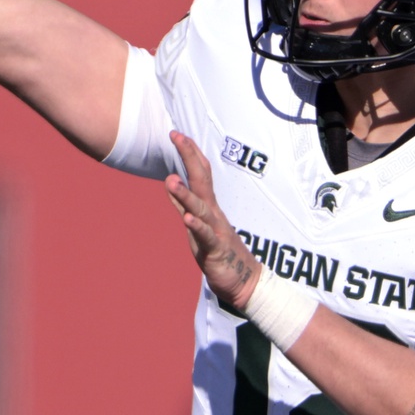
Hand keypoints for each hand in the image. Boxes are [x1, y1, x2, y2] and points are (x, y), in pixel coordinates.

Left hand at [165, 133, 260, 312]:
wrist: (243, 281)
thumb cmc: (219, 251)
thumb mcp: (198, 225)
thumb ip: (184, 205)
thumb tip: (170, 183)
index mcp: (208, 206)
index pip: (200, 173)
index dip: (190, 153)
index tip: (177, 133)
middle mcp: (212, 213)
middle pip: (201, 180)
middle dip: (189, 157)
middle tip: (177, 136)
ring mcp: (215, 229)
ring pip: (199, 208)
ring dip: (185, 194)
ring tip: (171, 180)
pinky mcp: (216, 249)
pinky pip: (206, 236)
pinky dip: (197, 226)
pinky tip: (187, 218)